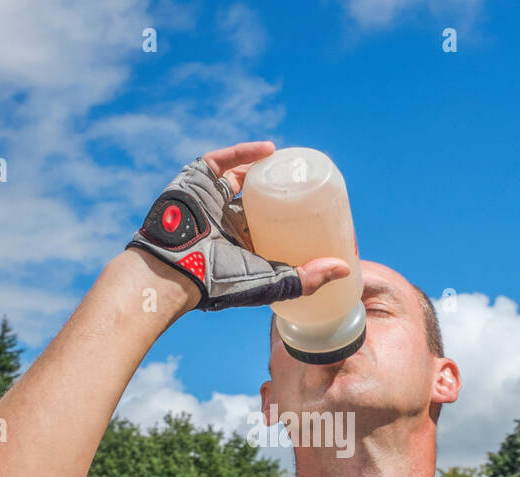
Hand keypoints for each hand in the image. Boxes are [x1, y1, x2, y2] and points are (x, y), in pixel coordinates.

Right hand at [125, 141, 349, 310]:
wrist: (174, 270)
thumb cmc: (219, 283)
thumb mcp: (271, 283)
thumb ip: (306, 280)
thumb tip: (345, 270)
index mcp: (239, 245)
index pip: (270, 224)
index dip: (292, 214)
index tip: (319, 209)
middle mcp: (224, 221)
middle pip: (257, 198)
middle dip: (281, 188)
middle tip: (308, 182)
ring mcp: (209, 199)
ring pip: (240, 177)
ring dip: (265, 169)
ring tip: (291, 164)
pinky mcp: (195, 180)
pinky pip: (220, 160)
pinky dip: (244, 153)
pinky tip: (270, 150)